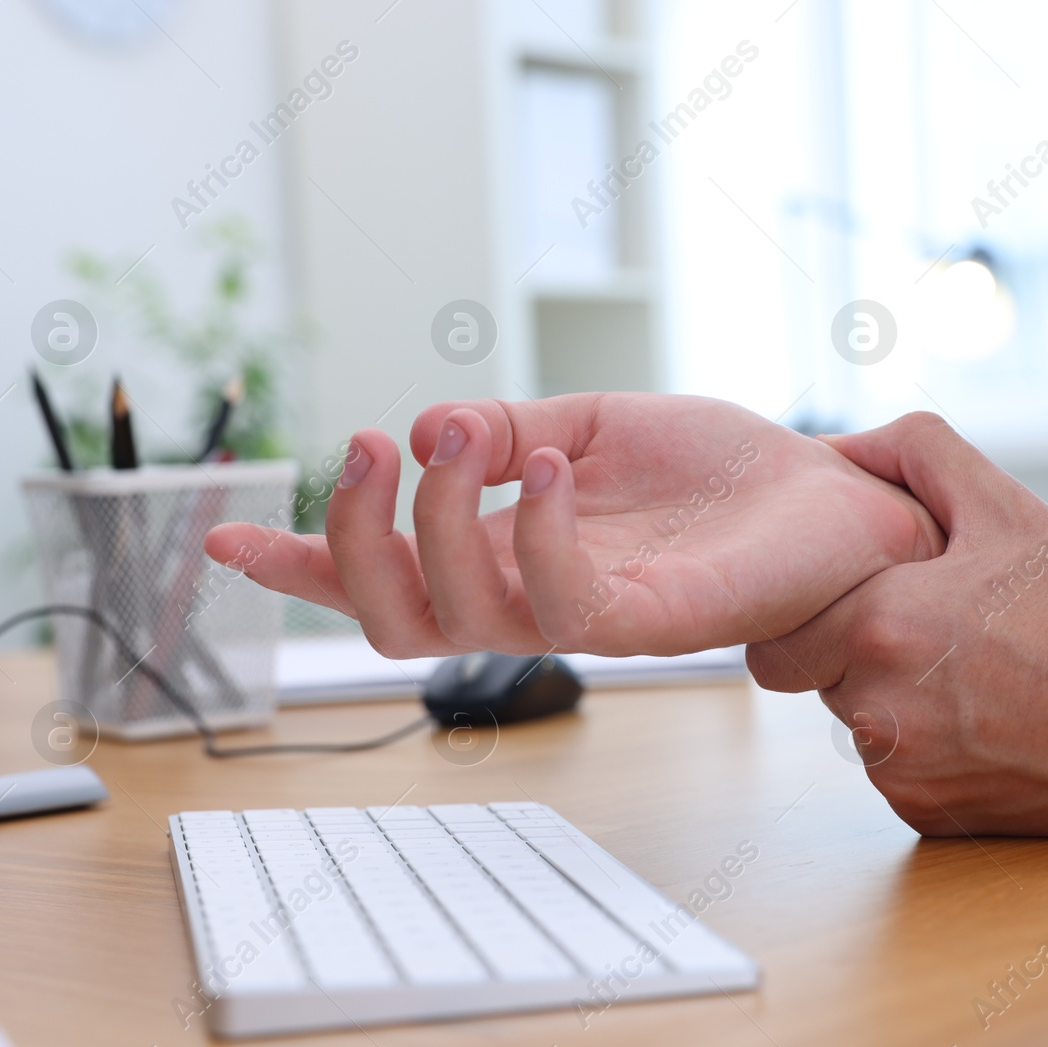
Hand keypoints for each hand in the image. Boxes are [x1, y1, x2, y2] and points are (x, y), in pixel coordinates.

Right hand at [205, 393, 943, 657]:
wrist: (826, 493)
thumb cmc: (712, 469)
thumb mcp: (587, 422)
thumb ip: (504, 431)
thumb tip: (427, 429)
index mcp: (505, 552)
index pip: (382, 576)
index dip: (301, 564)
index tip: (221, 534)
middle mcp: (530, 596)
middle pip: (393, 616)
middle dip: (352, 534)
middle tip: (370, 442)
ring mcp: (585, 617)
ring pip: (457, 617)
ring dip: (430, 521)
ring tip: (454, 435)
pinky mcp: (649, 623)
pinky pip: (561, 607)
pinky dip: (534, 529)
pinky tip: (551, 464)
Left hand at [746, 413, 1047, 836]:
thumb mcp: (1008, 508)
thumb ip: (914, 455)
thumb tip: (837, 445)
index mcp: (877, 628)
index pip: (778, 626)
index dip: (817, 605)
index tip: (864, 595)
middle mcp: (875, 712)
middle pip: (811, 676)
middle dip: (849, 648)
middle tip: (926, 628)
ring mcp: (902, 774)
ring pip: (855, 724)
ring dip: (890, 697)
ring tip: (974, 673)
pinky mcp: (929, 820)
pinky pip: (895, 771)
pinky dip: (925, 747)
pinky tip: (990, 721)